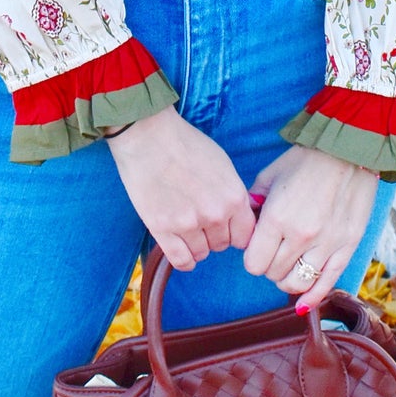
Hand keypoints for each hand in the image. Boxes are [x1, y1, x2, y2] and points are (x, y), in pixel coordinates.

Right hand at [108, 108, 256, 270]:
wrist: (149, 136)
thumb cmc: (186, 144)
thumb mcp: (223, 165)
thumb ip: (233, 193)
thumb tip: (241, 215)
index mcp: (233, 197)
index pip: (245, 236)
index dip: (236, 232)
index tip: (227, 227)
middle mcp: (215, 215)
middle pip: (222, 245)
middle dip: (214, 235)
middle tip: (201, 220)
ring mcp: (188, 224)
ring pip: (202, 253)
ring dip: (197, 244)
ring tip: (187, 228)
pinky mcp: (162, 229)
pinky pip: (181, 260)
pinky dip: (184, 260)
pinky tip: (182, 250)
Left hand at [242, 146, 379, 307]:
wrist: (349, 150)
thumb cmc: (305, 160)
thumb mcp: (269, 176)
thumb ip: (252, 204)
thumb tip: (245, 225)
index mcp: (277, 218)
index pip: (254, 264)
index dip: (252, 257)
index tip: (257, 246)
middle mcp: (301, 236)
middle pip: (273, 274)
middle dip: (269, 265)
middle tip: (274, 250)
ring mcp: (327, 244)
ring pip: (297, 283)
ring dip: (288, 279)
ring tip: (288, 264)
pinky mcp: (347, 247)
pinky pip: (327, 283)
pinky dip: (313, 297)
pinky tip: (303, 303)